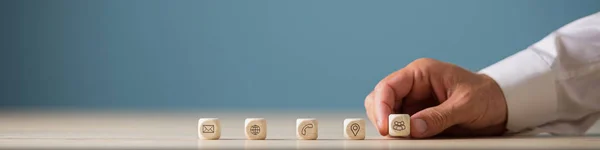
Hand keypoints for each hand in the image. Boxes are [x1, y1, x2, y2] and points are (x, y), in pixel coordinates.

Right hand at [364, 58, 507, 137]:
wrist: (502, 105)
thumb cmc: (486, 96)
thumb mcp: (466, 106)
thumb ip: (439, 117)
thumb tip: (413, 128)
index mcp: (421, 73)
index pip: (388, 86)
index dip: (382, 106)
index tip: (387, 126)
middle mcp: (413, 86)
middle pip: (380, 99)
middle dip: (382, 117)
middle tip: (392, 134)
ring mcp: (414, 102)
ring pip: (386, 114)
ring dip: (389, 126)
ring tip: (402, 137)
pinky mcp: (418, 117)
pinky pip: (400, 126)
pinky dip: (399, 134)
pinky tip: (408, 139)